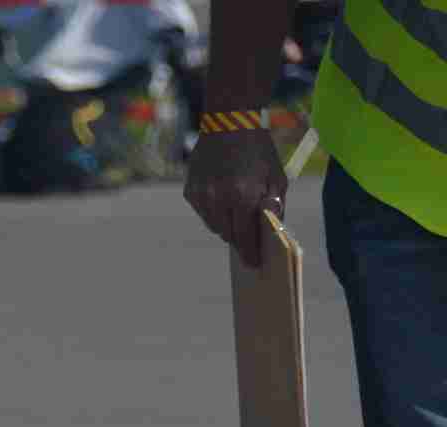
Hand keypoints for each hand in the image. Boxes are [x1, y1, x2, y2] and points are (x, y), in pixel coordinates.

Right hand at [185, 129, 288, 268]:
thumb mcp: (276, 176)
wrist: (229, 123)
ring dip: (225, 223)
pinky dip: (213, 210)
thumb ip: (275, 205)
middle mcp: (218, 199)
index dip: (249, 252)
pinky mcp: (190, 191)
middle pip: (227, 234)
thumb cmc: (258, 150)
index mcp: (243, 196)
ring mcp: (201, 196)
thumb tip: (271, 230)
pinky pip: (203, 212)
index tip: (253, 264)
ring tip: (235, 207)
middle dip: (239, 236)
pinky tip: (222, 194)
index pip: (244, 236)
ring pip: (213, 225)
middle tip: (248, 233)